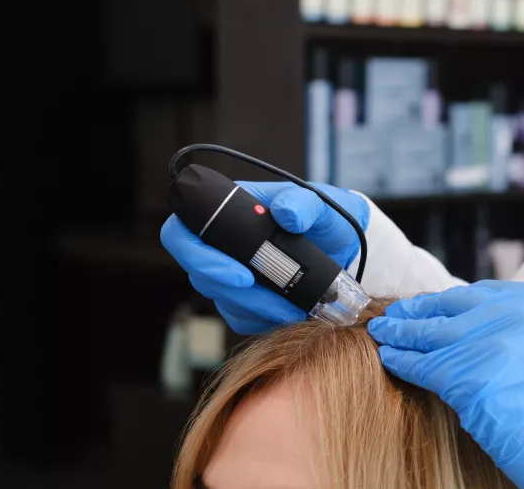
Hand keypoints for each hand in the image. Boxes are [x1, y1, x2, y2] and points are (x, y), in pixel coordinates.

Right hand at [160, 182, 368, 333]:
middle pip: (200, 275)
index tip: (241, 275)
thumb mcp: (321, 204)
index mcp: (227, 212)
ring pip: (222, 300)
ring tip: (294, 308)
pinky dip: (263, 319)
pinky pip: (240, 316)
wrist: (341, 245)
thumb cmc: (325, 217)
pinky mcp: (243, 297)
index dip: (197, 257)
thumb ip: (304, 203)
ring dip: (256, 309)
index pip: (182, 233)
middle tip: (275, 301)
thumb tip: (285, 214)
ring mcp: (229, 272)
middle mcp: (220, 243)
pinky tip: (289, 313)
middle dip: (237, 293)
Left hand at [368, 236, 523, 488]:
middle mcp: (510, 314)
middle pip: (450, 306)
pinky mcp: (466, 378)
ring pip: (431, 333)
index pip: (481, 292)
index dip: (453, 301)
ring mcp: (486, 344)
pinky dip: (402, 360)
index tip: (436, 305)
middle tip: (396, 314)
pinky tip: (389, 357)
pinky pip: (423, 365)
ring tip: (383, 332)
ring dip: (401, 333)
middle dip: (419, 311)